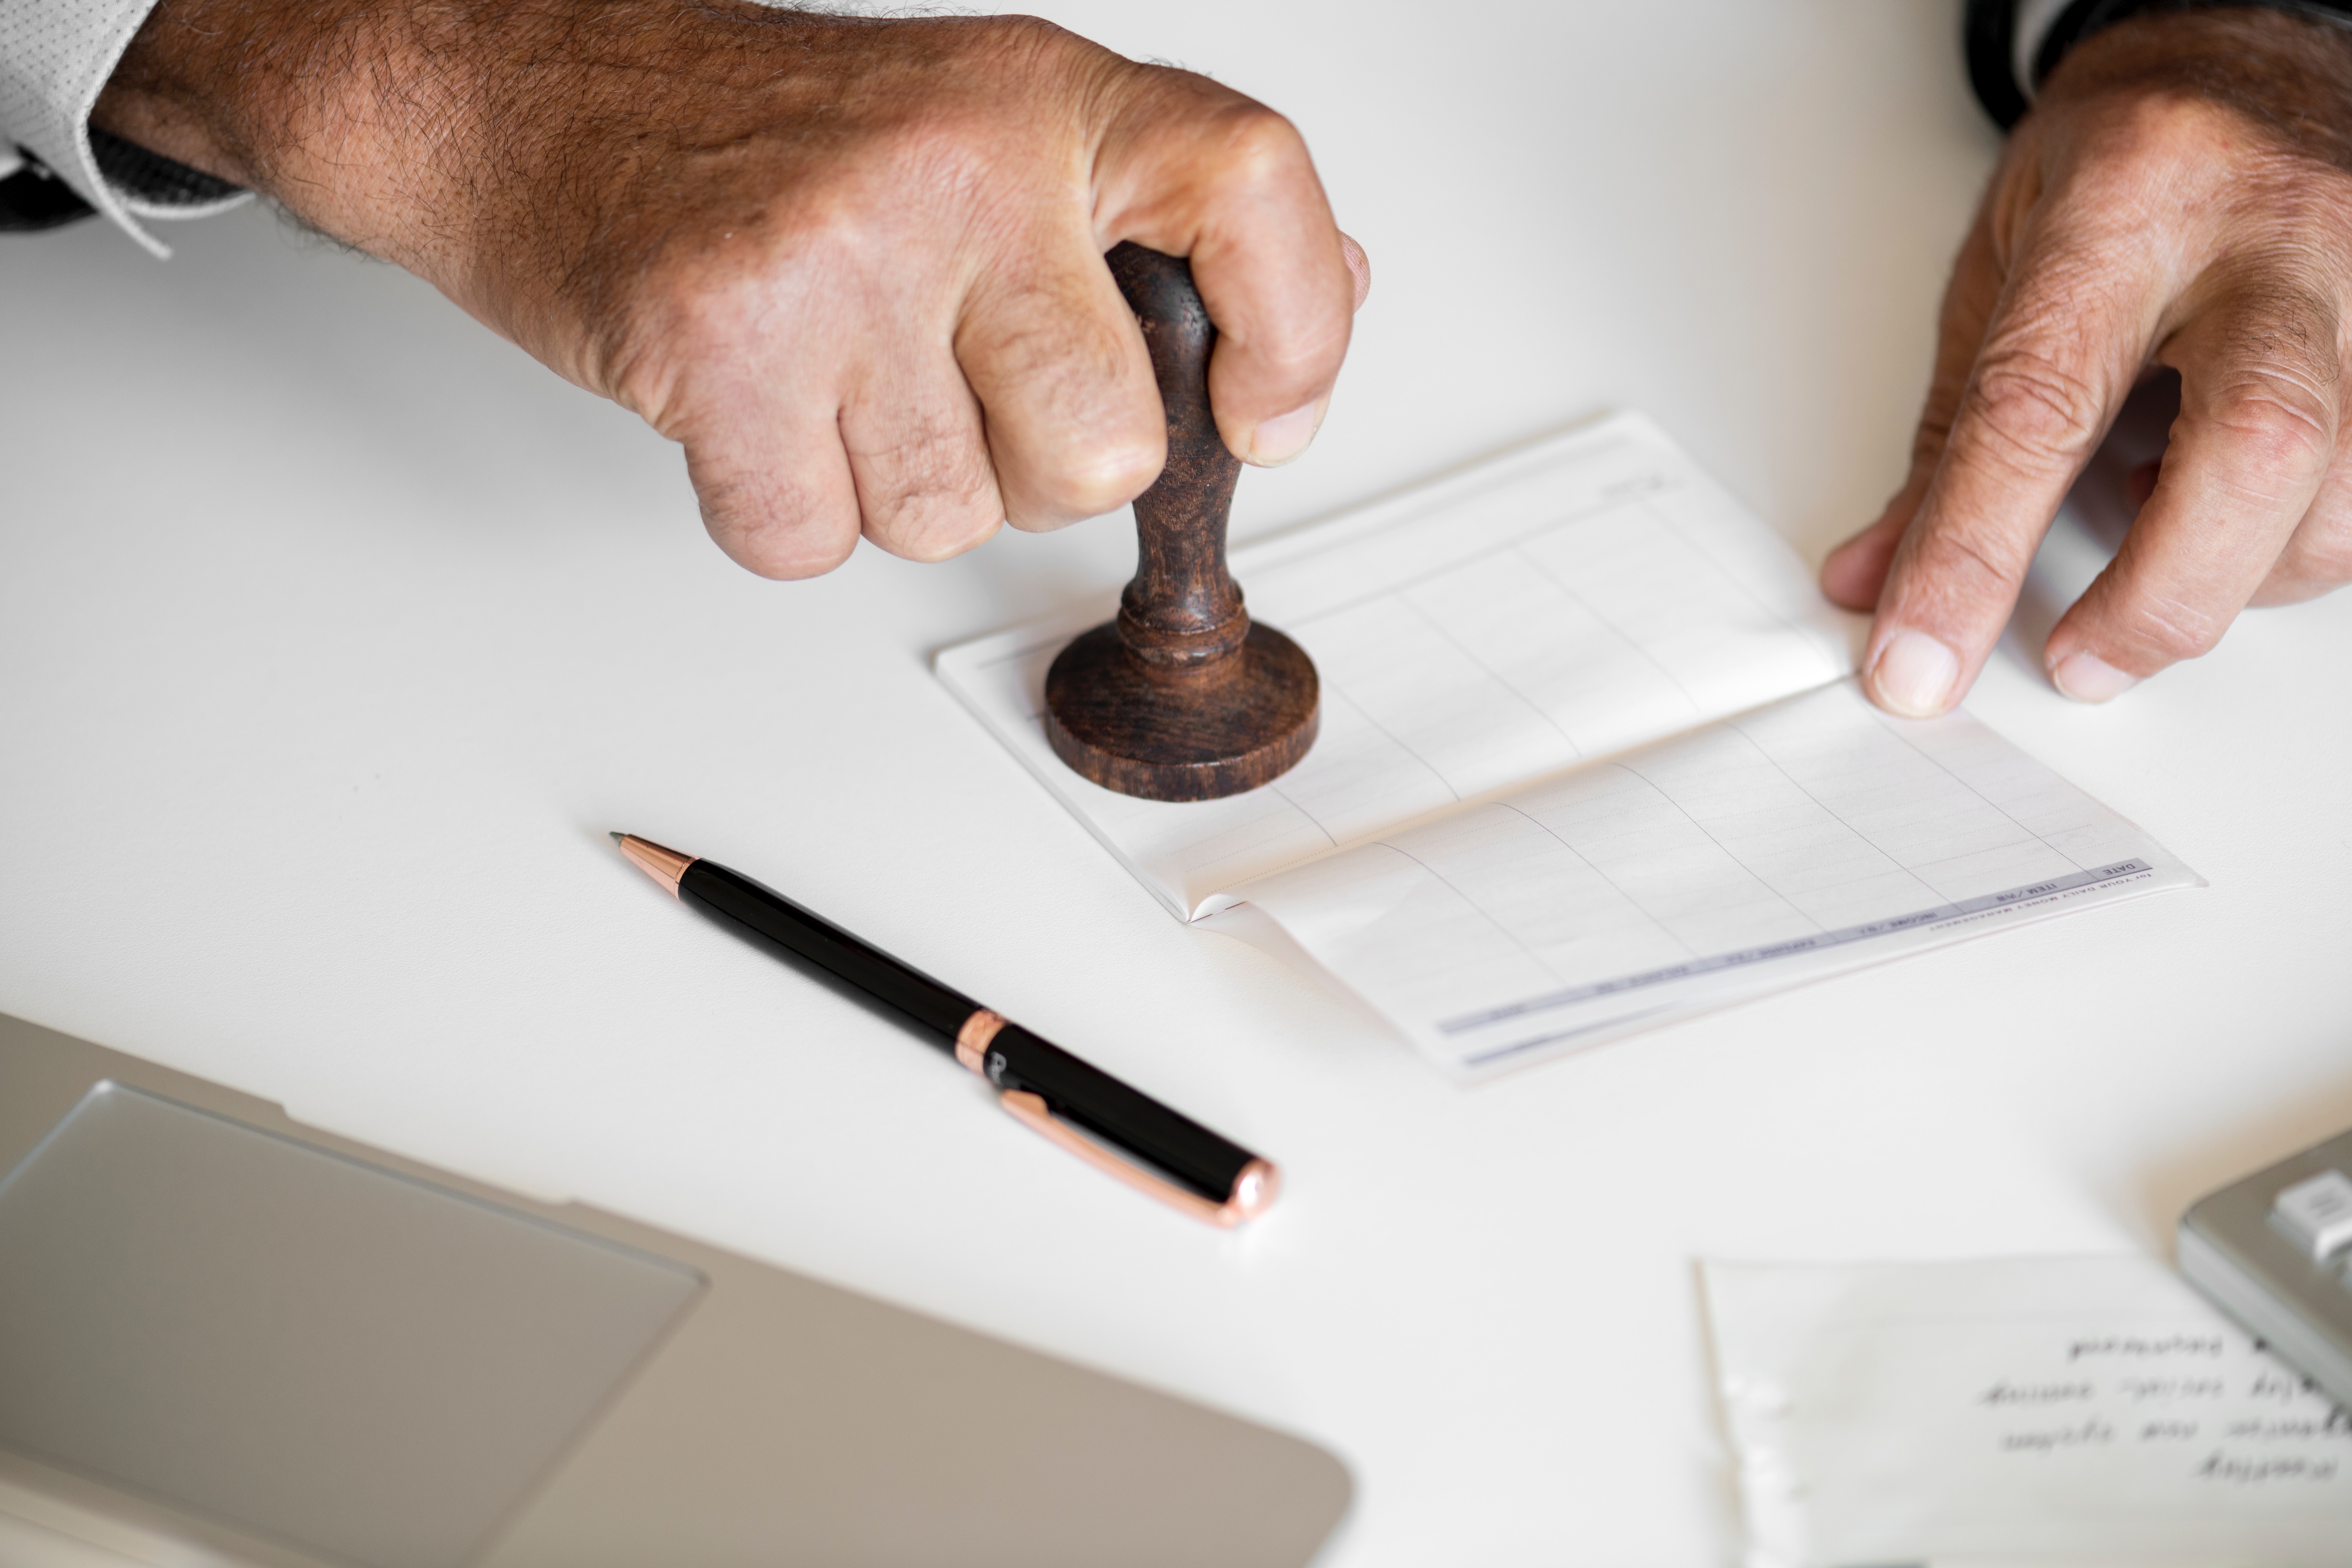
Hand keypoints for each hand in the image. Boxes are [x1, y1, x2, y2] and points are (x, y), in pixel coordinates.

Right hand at [92, 1, 1369, 577]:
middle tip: (943, 389)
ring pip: (952, 518)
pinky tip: (749, 407)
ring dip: (889, 486)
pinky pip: (815, 541)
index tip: (1263, 414)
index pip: (1251, 190)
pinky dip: (781, 511)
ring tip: (822, 372)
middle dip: (1032, 472)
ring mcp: (841, 253)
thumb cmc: (761, 131)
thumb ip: (1149, 222)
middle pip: (1103, 448)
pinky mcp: (724, 344)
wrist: (527, 92)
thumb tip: (1321, 301)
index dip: (1296, 331)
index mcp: (1042, 99)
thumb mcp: (988, 123)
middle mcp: (960, 164)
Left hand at [1822, 9, 2351, 713]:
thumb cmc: (2126, 155)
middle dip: (2160, 597)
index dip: (1972, 553)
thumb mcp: (2001, 263)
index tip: (1919, 659)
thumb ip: (1947, 436)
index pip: (2040, 405)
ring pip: (2335, 498)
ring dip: (2231, 577)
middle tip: (2078, 660)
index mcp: (2134, 198)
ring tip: (2160, 554)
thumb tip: (1876, 580)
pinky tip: (2232, 515)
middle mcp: (2279, 231)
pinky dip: (2292, 545)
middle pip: (2251, 449)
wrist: (2246, 50)